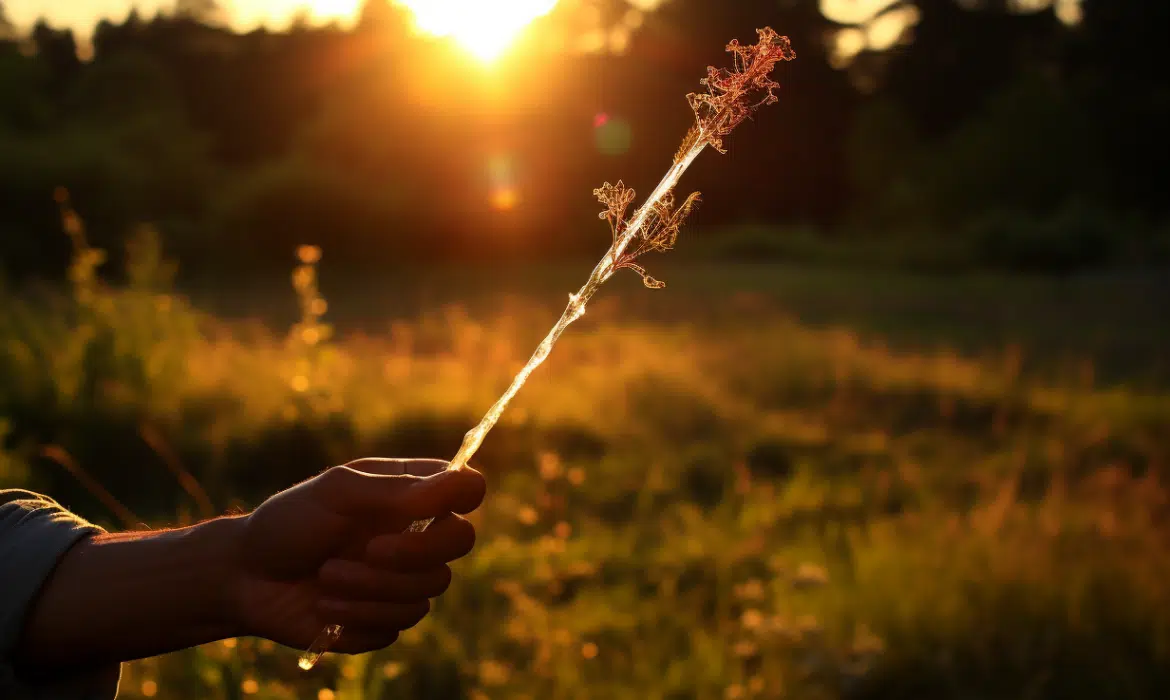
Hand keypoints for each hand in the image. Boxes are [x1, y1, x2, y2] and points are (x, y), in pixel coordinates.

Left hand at [230, 459, 485, 652]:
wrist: (243, 578)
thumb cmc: (288, 523)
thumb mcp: (337, 493)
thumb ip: (398, 490)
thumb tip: (460, 483)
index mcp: (410, 493)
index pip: (467, 488)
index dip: (465, 496)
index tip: (434, 508)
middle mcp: (415, 534)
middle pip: (460, 543)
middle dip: (414, 552)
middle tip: (370, 550)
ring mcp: (403, 579)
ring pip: (427, 591)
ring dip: (370, 587)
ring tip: (325, 577)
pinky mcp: (385, 619)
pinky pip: (398, 625)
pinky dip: (356, 615)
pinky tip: (323, 606)